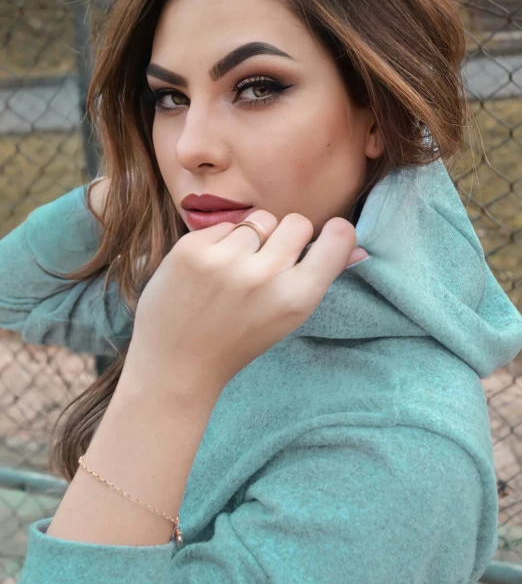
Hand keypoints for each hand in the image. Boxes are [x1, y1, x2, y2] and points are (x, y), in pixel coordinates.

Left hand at [120, 211, 365, 401]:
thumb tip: (360, 249)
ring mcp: (225, 260)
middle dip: (286, 237)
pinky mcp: (192, 249)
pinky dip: (220, 242)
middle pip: (297, 222)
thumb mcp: (286, 318)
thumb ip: (320, 278)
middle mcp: (264, 276)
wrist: (176, 364)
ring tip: (234, 269)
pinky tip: (208, 271)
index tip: (323, 239)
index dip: (334, 234)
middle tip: (267, 263)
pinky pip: (225, 225)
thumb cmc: (237, 341)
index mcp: (295, 298)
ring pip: (259, 219)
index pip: (338, 238)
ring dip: (252, 237)